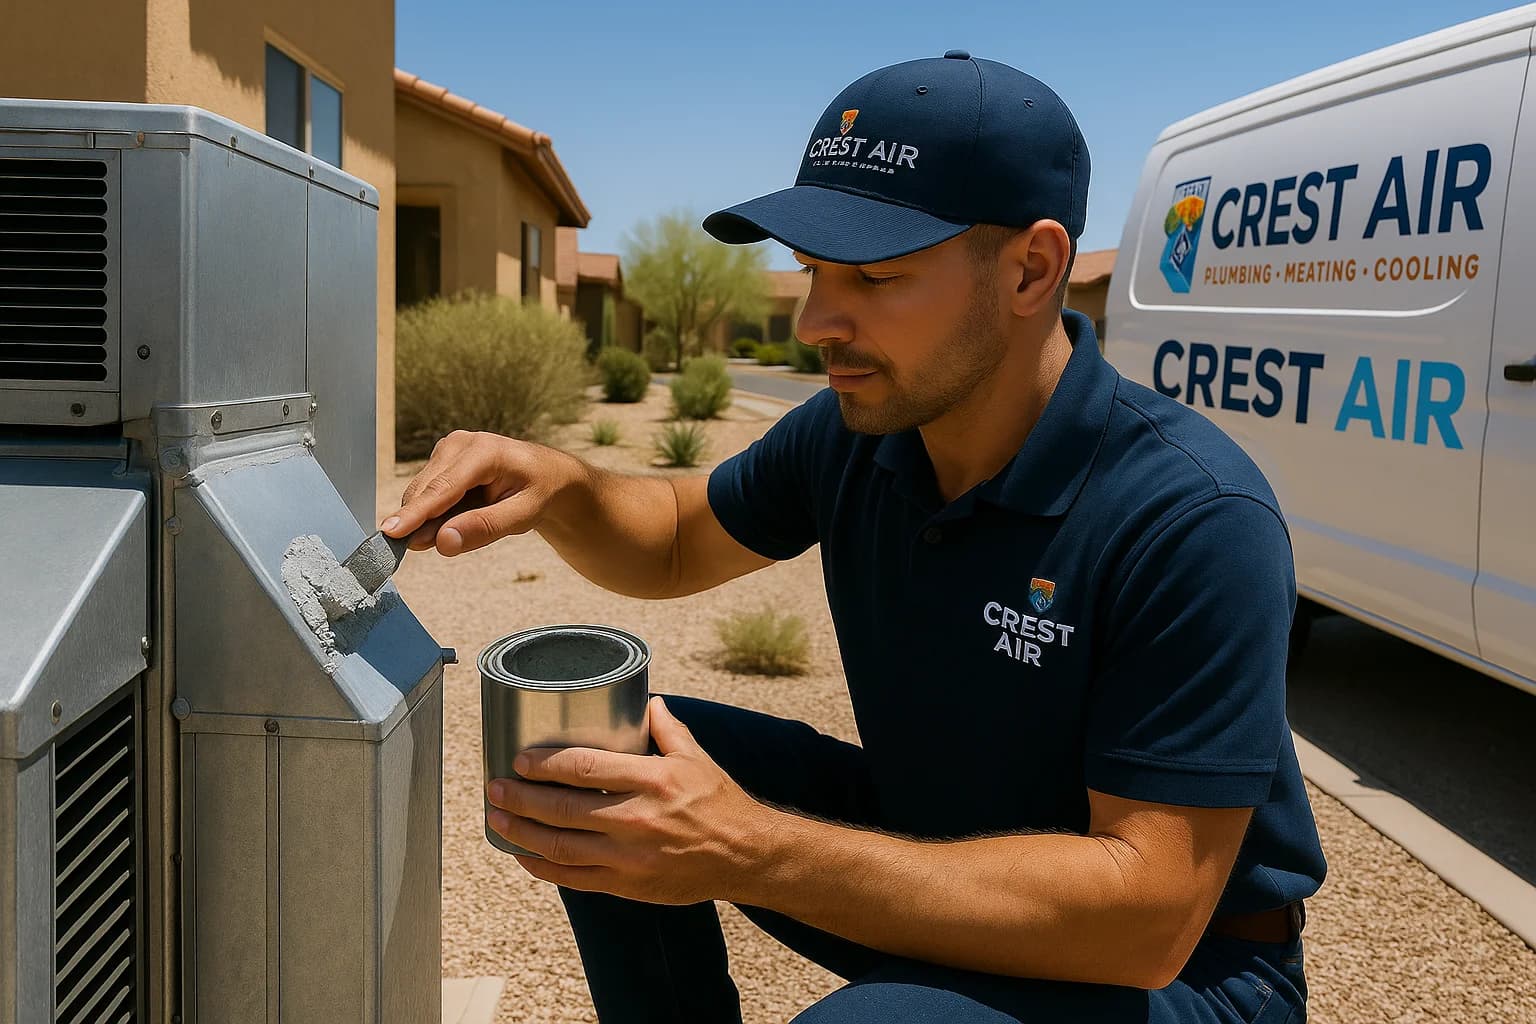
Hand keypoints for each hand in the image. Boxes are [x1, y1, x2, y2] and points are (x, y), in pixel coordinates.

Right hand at [381, 430, 580, 555]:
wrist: (547, 476)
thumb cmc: (539, 492)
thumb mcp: (524, 514)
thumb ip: (486, 527)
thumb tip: (443, 542)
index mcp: (485, 452)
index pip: (443, 489)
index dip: (416, 514)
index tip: (391, 533)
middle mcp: (460, 444)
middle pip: (426, 491)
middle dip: (416, 522)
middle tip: (415, 550)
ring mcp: (448, 450)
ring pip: (422, 493)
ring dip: (426, 520)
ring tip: (452, 534)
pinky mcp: (442, 461)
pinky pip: (427, 493)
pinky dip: (433, 514)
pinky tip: (455, 520)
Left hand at [484, 697, 777, 904]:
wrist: (745, 855)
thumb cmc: (720, 803)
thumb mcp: (695, 758)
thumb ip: (667, 728)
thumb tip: (647, 701)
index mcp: (652, 779)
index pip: (584, 768)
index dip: (544, 764)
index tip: (519, 760)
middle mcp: (637, 818)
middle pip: (562, 808)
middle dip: (520, 798)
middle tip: (494, 788)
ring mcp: (629, 856)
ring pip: (560, 847)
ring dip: (521, 833)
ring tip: (496, 820)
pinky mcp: (628, 885)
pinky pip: (574, 879)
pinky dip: (544, 869)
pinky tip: (524, 856)